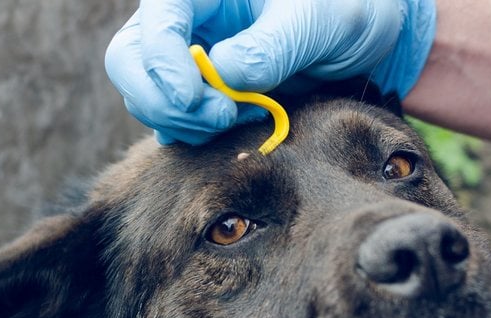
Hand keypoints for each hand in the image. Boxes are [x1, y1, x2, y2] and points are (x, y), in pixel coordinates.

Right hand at [104, 0, 434, 144]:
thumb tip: (220, 75)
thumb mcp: (319, 20)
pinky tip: (236, 125)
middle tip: (220, 117)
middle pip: (128, 62)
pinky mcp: (200, 89)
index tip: (197, 100)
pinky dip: (194, 133)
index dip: (162, 64)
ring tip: (241, 117)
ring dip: (185, 121)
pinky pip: (172, 118)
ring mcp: (187, 56)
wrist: (362, 35)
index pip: (156, 19)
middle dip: (165, 101)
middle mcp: (186, 20)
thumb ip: (271, 45)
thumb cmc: (345, 9)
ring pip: (147, 96)